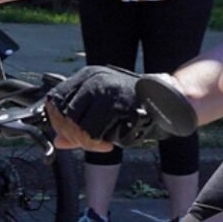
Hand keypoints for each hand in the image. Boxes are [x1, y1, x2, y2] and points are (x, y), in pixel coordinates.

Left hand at [45, 67, 196, 151]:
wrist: (167, 102)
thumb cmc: (136, 107)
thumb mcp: (103, 113)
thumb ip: (79, 124)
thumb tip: (58, 140)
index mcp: (88, 76)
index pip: (55, 97)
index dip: (56, 120)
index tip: (68, 134)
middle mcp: (93, 79)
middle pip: (63, 112)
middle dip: (71, 134)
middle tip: (86, 143)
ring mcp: (104, 89)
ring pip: (75, 123)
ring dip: (84, 141)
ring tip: (99, 144)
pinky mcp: (114, 104)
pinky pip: (92, 132)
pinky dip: (96, 145)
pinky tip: (109, 145)